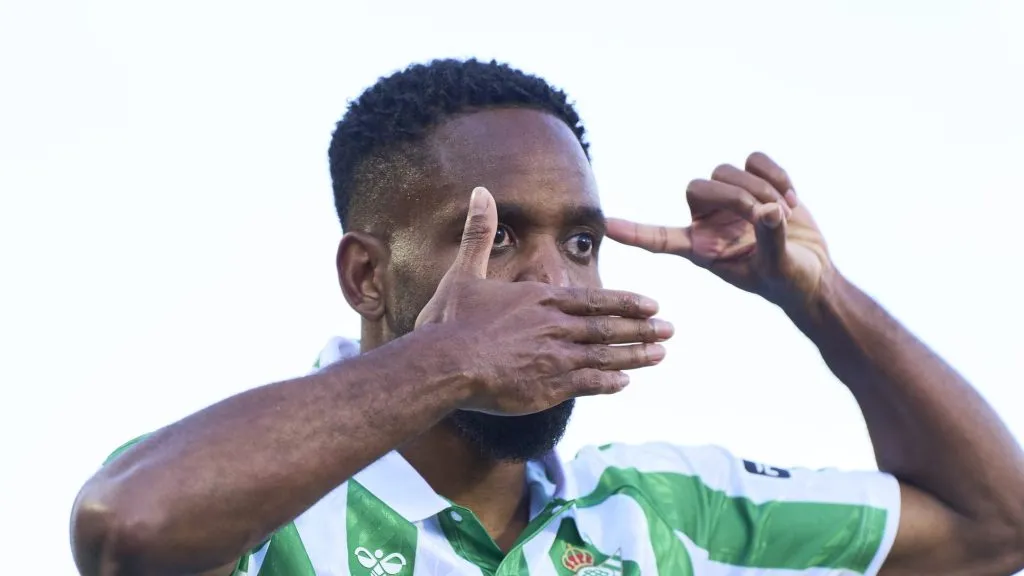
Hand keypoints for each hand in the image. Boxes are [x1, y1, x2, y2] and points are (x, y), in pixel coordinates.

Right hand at [416, 187, 672, 415]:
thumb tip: (481, 191)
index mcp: (541, 300)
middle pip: (608, 326)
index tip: (652, 304)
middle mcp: (556, 327)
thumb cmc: (450, 321)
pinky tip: (625, 384)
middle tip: (671, 330)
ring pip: (606, 355)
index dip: (626, 302)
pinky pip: (588, 384)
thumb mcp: (464, 272)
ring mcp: (556, 358)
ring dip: (636, 355)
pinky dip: (609, 383)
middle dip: (643, 328)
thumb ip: (479, 233)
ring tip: (661, 355)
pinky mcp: (549, 387)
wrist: (443, 364)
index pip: (594, 299)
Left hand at [606, 152, 832, 307]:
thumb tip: (770, 211)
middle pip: (697, 187)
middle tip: (769, 216)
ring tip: (785, 213)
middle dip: (735, 196)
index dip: (635, 232)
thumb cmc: (788, 280)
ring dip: (760, 187)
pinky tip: (791, 200)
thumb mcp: (779, 267)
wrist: (813, 273)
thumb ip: (771, 240)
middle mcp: (708, 221)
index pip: (659, 239)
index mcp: (701, 249)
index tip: (608, 227)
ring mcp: (731, 200)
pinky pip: (755, 160)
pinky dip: (775, 175)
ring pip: (726, 170)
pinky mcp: (757, 183)